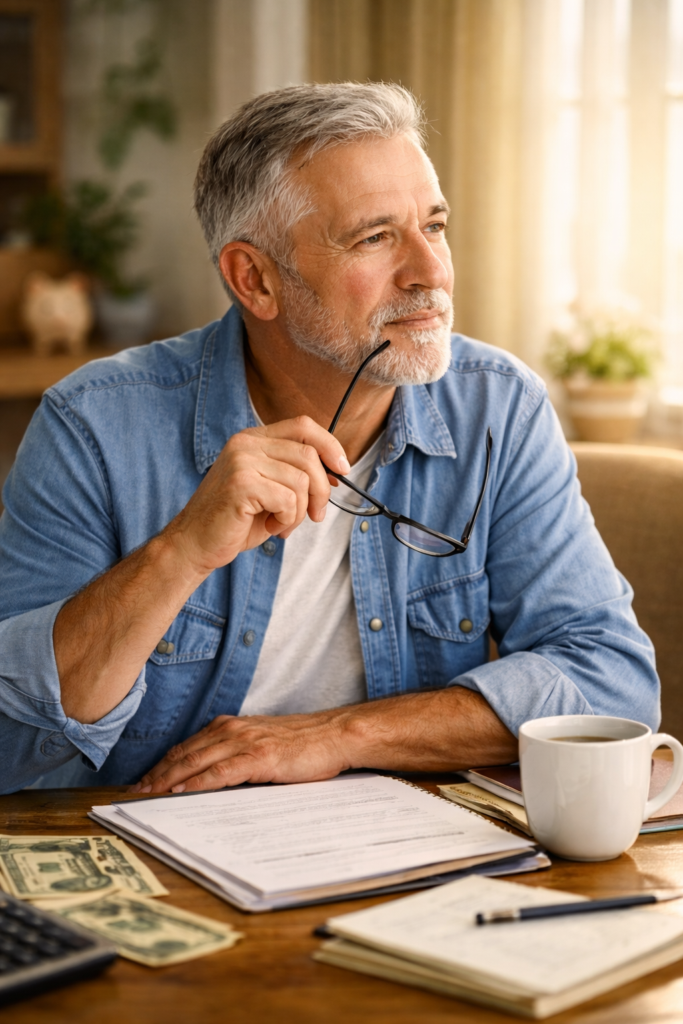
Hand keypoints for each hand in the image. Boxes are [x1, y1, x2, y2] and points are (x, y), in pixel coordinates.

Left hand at [128, 711, 352, 793]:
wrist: (334, 734)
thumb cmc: (303, 743)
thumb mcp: (263, 743)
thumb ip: (238, 754)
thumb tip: (212, 778)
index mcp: (231, 726)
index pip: (187, 746)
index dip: (162, 765)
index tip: (144, 781)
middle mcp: (232, 730)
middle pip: (184, 754)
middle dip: (156, 775)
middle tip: (134, 793)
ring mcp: (245, 742)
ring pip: (196, 762)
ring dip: (169, 780)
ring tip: (148, 796)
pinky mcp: (258, 757)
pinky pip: (220, 772)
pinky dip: (197, 783)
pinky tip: (182, 793)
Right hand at [164, 416, 349, 576]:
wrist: (195, 544)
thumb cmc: (235, 521)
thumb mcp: (271, 491)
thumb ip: (297, 474)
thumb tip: (337, 470)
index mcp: (252, 439)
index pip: (303, 425)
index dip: (330, 445)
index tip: (343, 470)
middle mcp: (245, 443)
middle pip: (309, 454)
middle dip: (321, 490)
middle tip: (315, 515)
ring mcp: (241, 461)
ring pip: (302, 480)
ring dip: (300, 511)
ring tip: (281, 523)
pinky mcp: (241, 483)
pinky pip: (288, 499)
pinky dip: (287, 520)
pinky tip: (270, 527)